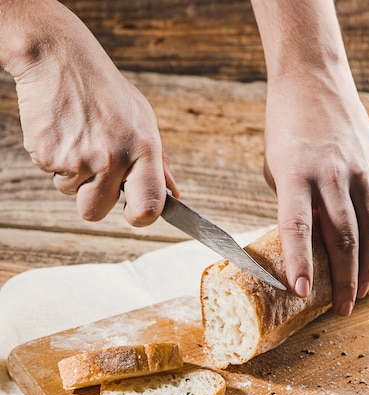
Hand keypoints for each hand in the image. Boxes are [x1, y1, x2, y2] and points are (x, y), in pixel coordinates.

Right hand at [4, 0, 177, 225]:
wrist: (60, 57)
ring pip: (70, 193)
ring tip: (77, 137)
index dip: (140, 217)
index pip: (149, 206)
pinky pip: (50, 174)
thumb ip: (157, 162)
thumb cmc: (105, 91)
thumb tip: (173, 195)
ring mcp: (79, 158)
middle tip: (93, 168)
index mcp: (143, 150)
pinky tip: (62, 130)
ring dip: (71, 174)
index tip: (133, 213)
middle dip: (92, 198)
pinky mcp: (49, 154)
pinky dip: (53, 158)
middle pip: (95, 212)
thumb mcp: (142, 120)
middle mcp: (113, 158)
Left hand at [263, 67, 368, 314]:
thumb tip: (308, 240)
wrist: (312, 79)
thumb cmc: (284, 128)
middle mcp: (330, 175)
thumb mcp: (275, 169)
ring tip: (362, 292)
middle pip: (343, 236)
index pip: (297, 227)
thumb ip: (293, 205)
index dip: (300, 262)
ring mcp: (358, 170)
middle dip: (343, 279)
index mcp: (295, 176)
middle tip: (341, 308)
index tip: (302, 292)